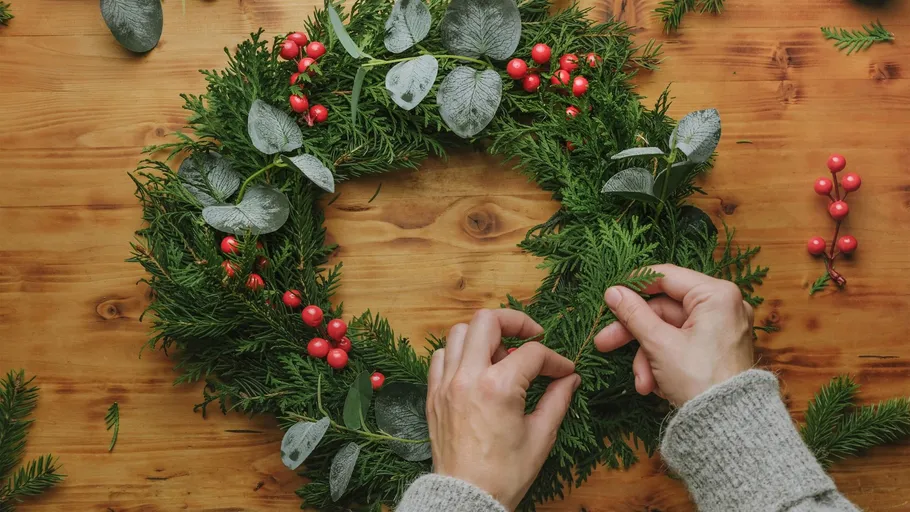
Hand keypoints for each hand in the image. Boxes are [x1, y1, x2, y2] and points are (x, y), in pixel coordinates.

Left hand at [427, 309, 580, 510]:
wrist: (466, 498)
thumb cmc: (504, 473)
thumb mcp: (540, 436)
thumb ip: (557, 400)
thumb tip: (570, 379)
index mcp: (498, 387)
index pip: (532, 353)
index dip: (555, 360)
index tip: (564, 372)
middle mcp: (468, 377)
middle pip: (488, 320)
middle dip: (515, 322)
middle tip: (531, 336)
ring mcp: (446, 384)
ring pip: (460, 332)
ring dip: (484, 335)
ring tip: (502, 355)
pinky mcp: (433, 395)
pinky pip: (441, 357)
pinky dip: (459, 353)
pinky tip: (476, 368)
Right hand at [594, 264, 754, 404]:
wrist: (729, 427)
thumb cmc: (701, 381)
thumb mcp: (659, 344)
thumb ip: (634, 314)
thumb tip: (613, 292)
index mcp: (716, 295)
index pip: (666, 277)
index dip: (634, 285)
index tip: (610, 296)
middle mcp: (723, 307)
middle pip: (664, 310)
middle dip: (635, 335)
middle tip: (604, 343)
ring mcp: (721, 329)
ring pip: (669, 333)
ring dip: (648, 357)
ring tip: (642, 383)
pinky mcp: (717, 350)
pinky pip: (681, 347)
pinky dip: (664, 363)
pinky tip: (657, 386)